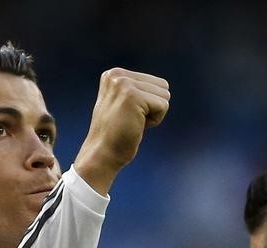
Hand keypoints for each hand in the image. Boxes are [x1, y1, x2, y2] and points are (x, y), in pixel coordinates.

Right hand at [74, 68, 169, 194]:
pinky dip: (154, 121)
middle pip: (162, 87)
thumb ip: (136, 90)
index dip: (148, 104)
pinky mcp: (133, 96)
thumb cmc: (116, 134)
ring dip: (153, 115)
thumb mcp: (122, 103)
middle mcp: (118, 75)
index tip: (128, 115)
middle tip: (131, 120)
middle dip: (153, 108)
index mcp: (114, 74)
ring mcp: (124, 84)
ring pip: (164, 96)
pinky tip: (136, 126)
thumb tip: (164, 86)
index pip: (156, 82)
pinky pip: (163, 106)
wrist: (102, 153)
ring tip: (132, 122)